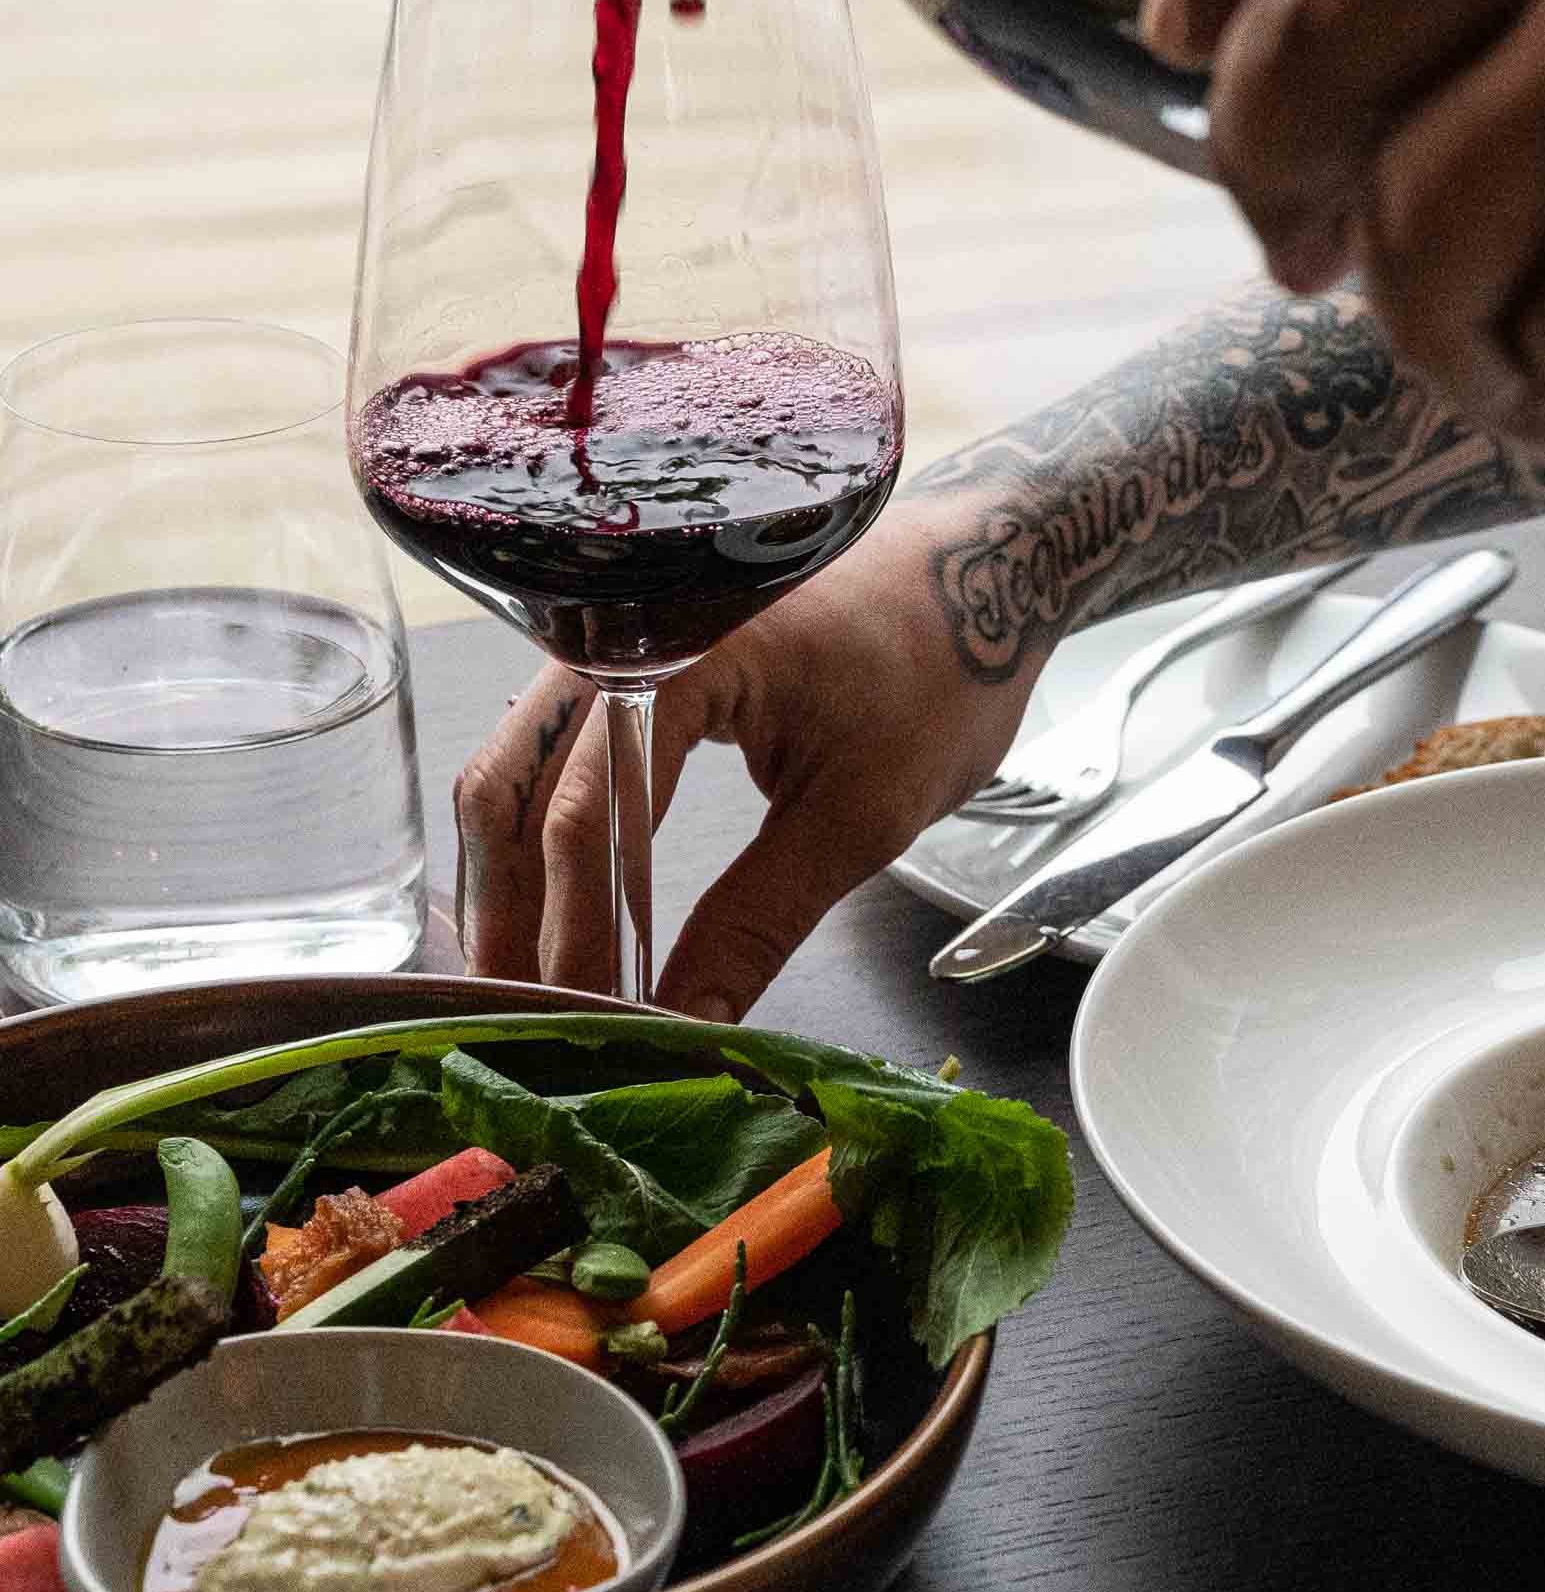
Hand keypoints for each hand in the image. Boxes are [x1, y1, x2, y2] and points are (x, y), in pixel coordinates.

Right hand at [451, 502, 1036, 1015]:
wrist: (984, 569)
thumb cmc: (944, 671)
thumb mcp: (861, 816)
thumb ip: (758, 920)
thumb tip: (682, 1022)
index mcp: (681, 648)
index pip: (591, 809)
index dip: (579, 928)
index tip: (585, 1016)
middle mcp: (622, 627)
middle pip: (514, 782)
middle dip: (512, 910)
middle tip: (525, 1019)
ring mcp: (615, 635)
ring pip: (517, 764)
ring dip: (514, 876)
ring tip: (533, 979)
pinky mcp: (628, 657)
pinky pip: (556, 747)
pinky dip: (545, 831)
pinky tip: (557, 906)